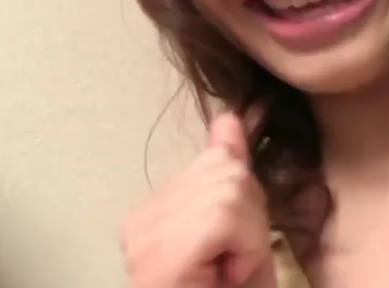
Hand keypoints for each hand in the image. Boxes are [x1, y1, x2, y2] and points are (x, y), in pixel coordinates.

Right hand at [121, 113, 275, 287]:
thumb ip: (234, 172)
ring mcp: (142, 240)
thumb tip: (231, 116)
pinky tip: (229, 276)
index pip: (218, 162)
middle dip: (250, 217)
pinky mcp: (158, 256)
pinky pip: (226, 214)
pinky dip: (245, 247)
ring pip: (230, 189)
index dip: (246, 205)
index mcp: (153, 213)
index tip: (234, 250)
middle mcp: (137, 223)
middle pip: (224, 170)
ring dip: (250, 236)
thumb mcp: (245, 229)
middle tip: (234, 263)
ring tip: (229, 272)